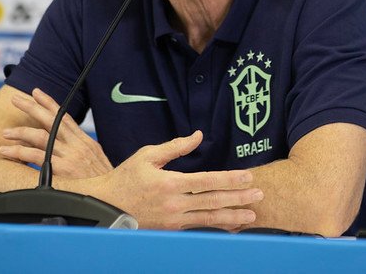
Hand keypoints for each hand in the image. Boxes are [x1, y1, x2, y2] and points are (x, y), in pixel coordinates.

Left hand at [0, 89, 112, 178]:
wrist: (114, 196)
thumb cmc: (104, 183)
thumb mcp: (97, 162)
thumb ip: (81, 152)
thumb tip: (69, 148)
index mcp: (85, 142)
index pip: (65, 116)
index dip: (49, 103)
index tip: (36, 93)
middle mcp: (77, 145)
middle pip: (51, 120)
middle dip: (32, 107)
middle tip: (16, 99)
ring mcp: (70, 156)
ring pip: (41, 136)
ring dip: (21, 132)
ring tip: (6, 132)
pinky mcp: (63, 170)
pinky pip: (38, 156)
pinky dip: (21, 152)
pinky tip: (9, 151)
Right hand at [87, 131, 262, 230]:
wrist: (106, 206)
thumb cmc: (126, 178)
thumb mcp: (147, 155)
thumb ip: (175, 147)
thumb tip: (197, 135)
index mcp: (169, 183)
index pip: (207, 181)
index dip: (229, 179)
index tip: (248, 177)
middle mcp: (174, 204)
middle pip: (213, 201)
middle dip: (238, 198)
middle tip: (259, 195)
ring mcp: (173, 221)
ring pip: (209, 219)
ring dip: (232, 216)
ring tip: (251, 215)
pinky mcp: (171, 230)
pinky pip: (199, 229)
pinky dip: (217, 227)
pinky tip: (230, 226)